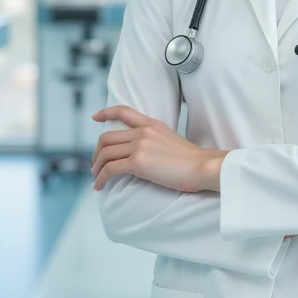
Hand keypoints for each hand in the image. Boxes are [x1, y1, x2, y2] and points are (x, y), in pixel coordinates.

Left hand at [90, 105, 215, 193]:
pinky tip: (99, 186)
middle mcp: (142, 132)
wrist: (203, 167)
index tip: (94, 117)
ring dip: (96, 167)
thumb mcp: (172, 141)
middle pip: (106, 138)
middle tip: (96, 165)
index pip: (123, 111)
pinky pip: (110, 169)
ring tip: (97, 178)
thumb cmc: (193, 161)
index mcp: (152, 124)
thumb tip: (143, 154)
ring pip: (105, 154)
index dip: (105, 113)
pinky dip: (101, 178)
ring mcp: (139, 146)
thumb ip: (155, 141)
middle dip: (96, 153)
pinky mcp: (138, 163)